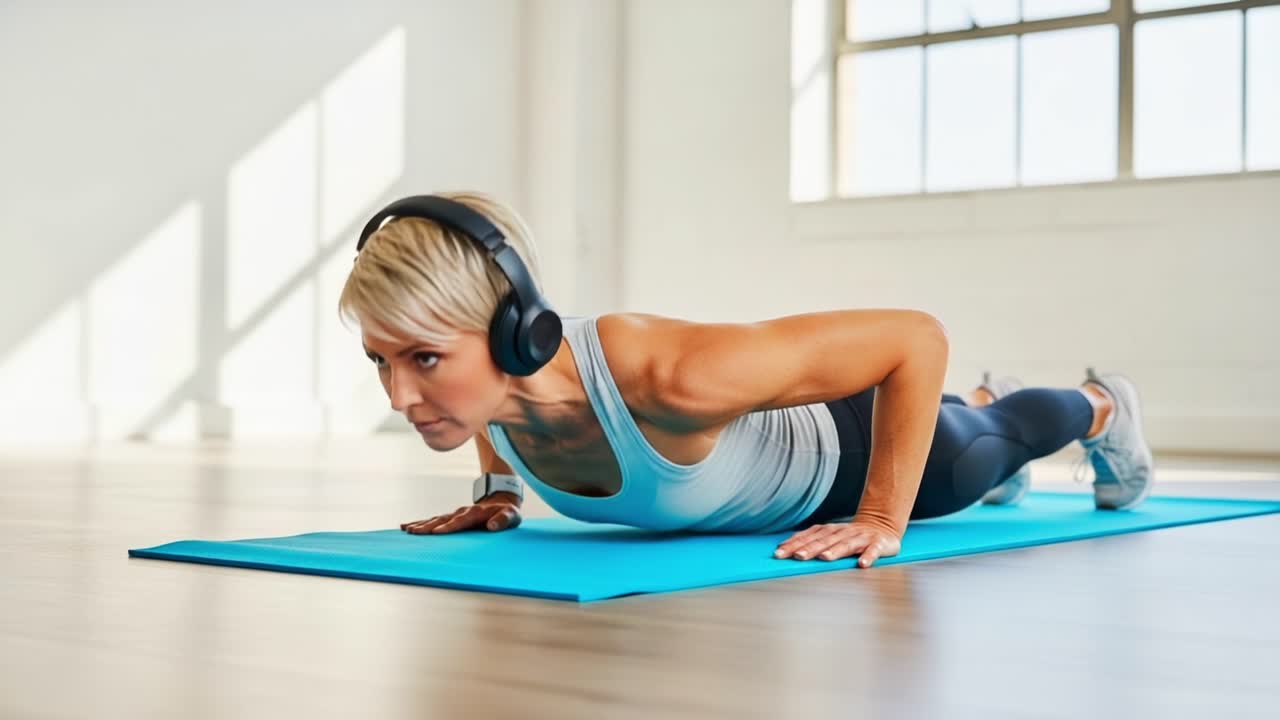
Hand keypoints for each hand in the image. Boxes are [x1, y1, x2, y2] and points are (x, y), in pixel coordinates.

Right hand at [401, 494, 521, 533]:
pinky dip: (421, 523)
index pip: (461, 521)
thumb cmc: (508, 512)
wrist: (502, 500)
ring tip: (406, 529)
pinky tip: (408, 526)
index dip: (449, 526)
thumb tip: (491, 526)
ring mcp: (456, 513)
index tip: (436, 532)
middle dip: (428, 526)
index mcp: (476, 513)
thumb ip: (503, 520)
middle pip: (443, 519)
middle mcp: (463, 512)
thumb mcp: (512, 515)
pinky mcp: (452, 517)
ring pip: (436, 519)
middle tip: (413, 531)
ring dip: (421, 524)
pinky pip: (434, 519)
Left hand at [773, 518, 901, 567]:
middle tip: (797, 556)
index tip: (780, 552)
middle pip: (824, 540)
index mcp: (830, 531)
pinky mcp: (878, 544)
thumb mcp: (830, 535)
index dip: (794, 544)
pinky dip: (868, 556)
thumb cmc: (851, 535)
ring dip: (835, 551)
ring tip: (824, 558)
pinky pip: (873, 551)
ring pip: (846, 544)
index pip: (809, 536)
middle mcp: (843, 532)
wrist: (882, 526)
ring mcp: (861, 538)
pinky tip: (862, 564)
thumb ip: (811, 540)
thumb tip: (784, 546)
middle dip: (810, 548)